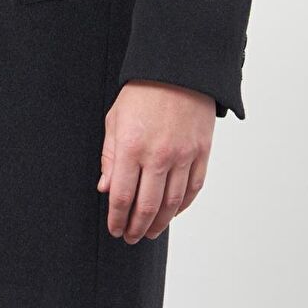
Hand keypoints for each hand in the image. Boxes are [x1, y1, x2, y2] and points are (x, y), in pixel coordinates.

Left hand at [97, 81, 213, 242]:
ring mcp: (183, 155)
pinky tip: (172, 213)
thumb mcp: (115, 119)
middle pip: (147, 206)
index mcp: (132, 146)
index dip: (117, 219)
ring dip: (160, 223)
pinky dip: (182, 206)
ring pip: (172, 203)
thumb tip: (106, 189)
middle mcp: (158, 155)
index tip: (115, 229)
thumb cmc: (143, 92)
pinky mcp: (202, 152)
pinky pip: (194, 189)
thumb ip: (110, 157)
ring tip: (150, 231)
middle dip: (136, 228)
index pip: (122, 197)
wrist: (178, 69)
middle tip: (131, 237)